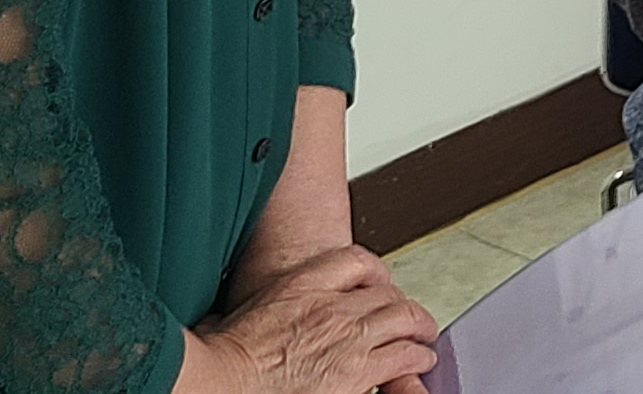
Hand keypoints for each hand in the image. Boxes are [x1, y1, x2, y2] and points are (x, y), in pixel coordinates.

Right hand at [177, 246, 436, 393]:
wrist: (220, 384)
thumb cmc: (220, 359)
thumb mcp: (229, 315)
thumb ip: (254, 309)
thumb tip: (224, 320)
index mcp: (299, 287)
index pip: (354, 260)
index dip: (374, 270)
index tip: (379, 282)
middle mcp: (331, 308)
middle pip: (387, 292)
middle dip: (402, 304)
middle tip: (410, 317)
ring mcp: (348, 338)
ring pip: (405, 320)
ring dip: (419, 329)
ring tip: (423, 339)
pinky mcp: (358, 371)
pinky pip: (405, 356)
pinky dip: (418, 359)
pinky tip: (419, 363)